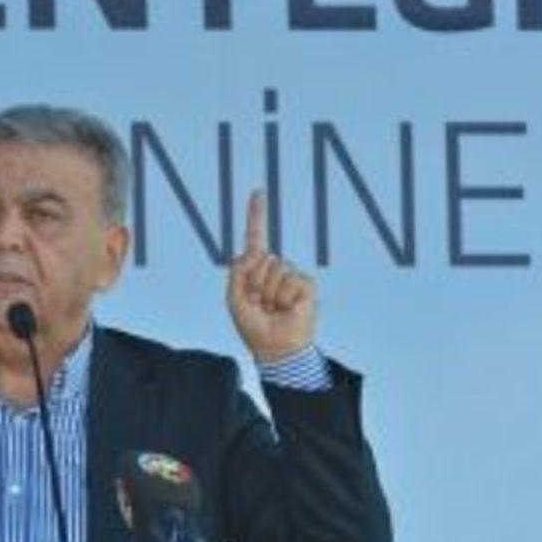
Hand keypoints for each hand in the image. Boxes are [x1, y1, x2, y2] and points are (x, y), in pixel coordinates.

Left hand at [228, 191, 316, 362]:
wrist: (277, 349)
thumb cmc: (254, 327)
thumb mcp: (235, 299)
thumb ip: (237, 272)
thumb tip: (253, 253)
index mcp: (256, 270)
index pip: (256, 238)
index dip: (257, 215)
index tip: (259, 192)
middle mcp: (274, 270)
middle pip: (261, 258)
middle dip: (256, 283)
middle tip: (261, 304)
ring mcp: (291, 277)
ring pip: (276, 269)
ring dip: (270, 293)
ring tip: (273, 309)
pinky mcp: (306, 286)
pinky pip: (292, 281)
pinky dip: (285, 297)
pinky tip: (288, 309)